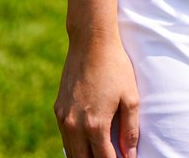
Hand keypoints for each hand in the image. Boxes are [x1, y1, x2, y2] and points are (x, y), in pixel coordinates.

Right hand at [54, 35, 139, 157]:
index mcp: (95, 125)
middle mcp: (74, 126)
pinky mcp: (57, 109)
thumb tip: (130, 154)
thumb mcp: (131, 98)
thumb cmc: (115, 68)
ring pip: (71, 151)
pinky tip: (88, 141)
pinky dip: (76, 143)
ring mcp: (62, 118)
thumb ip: (130, 130)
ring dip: (85, 155)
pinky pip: (65, 136)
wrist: (91, 43)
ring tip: (101, 151)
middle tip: (112, 156)